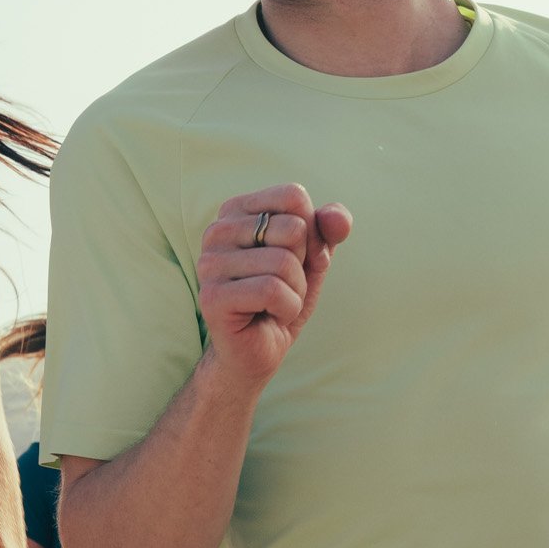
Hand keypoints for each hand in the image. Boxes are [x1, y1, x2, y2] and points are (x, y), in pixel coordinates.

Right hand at [196, 186, 352, 390]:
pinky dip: (287, 308)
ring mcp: (209, 263)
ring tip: (275, 304)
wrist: (257, 351)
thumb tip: (339, 219)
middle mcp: (216, 230)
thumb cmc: (282, 299)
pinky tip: (269, 316)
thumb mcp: (313, 259)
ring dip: (295, 292)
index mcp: (236, 211)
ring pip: (284, 263)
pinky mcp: (212, 296)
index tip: (297, 260)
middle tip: (282, 287)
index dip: (312, 232)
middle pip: (293, 228)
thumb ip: (329, 230)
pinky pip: (272, 291)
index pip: (293, 196)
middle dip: (303, 265)